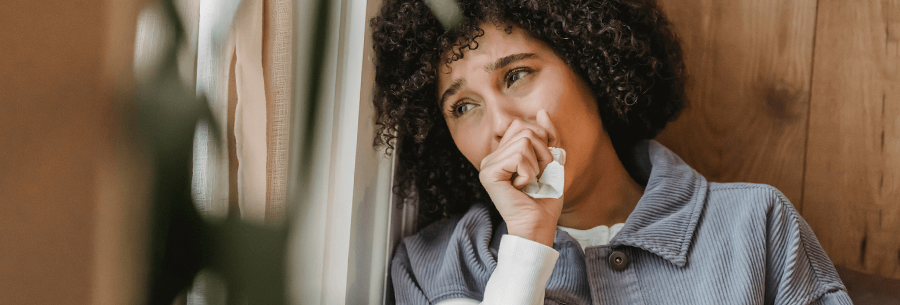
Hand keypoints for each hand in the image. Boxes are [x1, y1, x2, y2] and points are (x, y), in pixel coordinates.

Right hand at [478, 110, 562, 246]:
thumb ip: (547, 137)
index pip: (523, 125)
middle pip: (525, 130)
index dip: (541, 142)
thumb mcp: (552, 161)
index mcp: (503, 153)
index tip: (540, 166)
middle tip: (536, 176)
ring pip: (524, 142)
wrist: (538, 223)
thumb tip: (541, 112)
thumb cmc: (545, 197)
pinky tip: (521, 187)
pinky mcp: (488, 173)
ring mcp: (487, 165)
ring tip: (529, 182)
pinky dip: (529, 172)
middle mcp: (491, 157)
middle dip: (541, 153)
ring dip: (536, 165)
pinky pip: (518, 156)